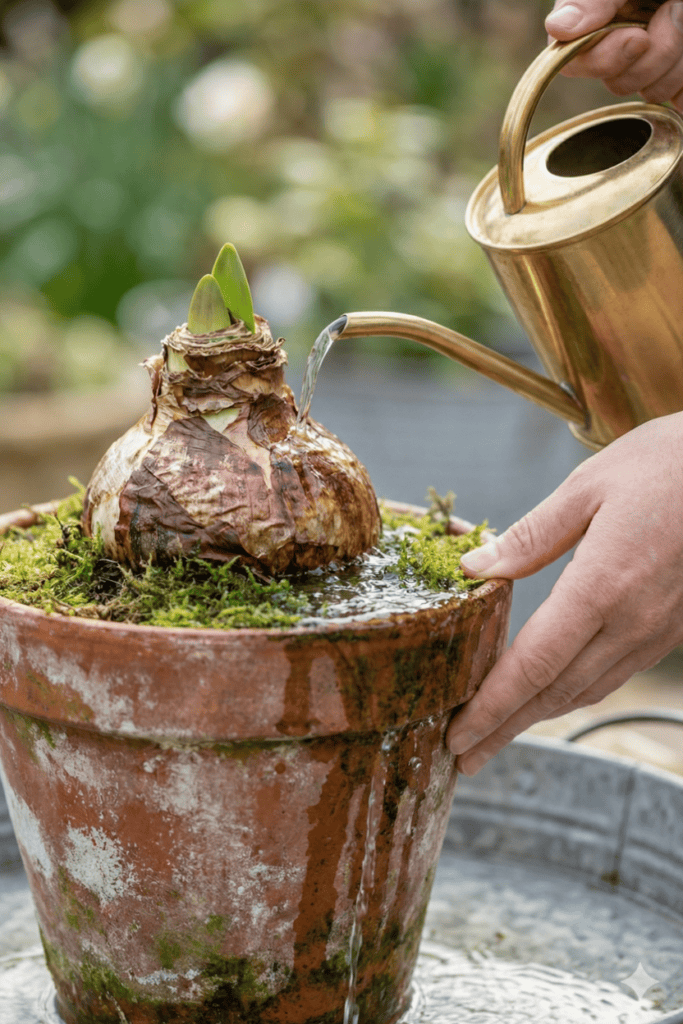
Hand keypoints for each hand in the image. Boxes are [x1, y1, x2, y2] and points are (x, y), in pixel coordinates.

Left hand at [446, 412, 682, 774]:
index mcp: (603, 585)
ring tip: (497, 736)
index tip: (457, 735)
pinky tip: (551, 696)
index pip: (535, 664)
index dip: (492, 707)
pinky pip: (615, 672)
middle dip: (504, 728)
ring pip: (588, 689)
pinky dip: (573, 693)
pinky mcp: (673, 627)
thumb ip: (530, 536)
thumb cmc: (669, 463)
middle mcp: (633, 621)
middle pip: (556, 692)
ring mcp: (658, 629)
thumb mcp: (589, 486)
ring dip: (537, 718)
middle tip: (462, 756)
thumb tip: (475, 569)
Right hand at [545, 0, 682, 108]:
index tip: (637, 37)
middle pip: (617, 81)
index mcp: (599, 12)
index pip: (575, 60)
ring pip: (652, 90)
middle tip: (674, 12)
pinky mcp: (680, 73)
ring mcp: (656, 57)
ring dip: (677, 60)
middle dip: (653, 54)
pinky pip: (680, 98)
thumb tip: (558, 28)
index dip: (603, 58)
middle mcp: (623, 35)